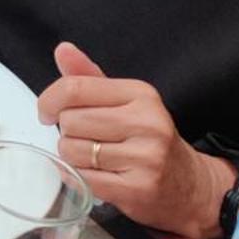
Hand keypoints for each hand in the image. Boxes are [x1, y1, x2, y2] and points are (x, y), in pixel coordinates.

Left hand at [38, 43, 235, 238]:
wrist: (191, 185)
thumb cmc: (149, 139)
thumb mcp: (124, 101)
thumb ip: (89, 77)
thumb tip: (63, 49)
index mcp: (141, 94)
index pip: (74, 88)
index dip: (48, 101)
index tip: (47, 112)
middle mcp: (147, 123)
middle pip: (69, 121)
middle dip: (67, 132)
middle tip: (88, 139)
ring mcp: (146, 158)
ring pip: (72, 151)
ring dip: (73, 157)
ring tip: (97, 158)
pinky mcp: (139, 189)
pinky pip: (83, 179)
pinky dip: (81, 178)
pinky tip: (100, 176)